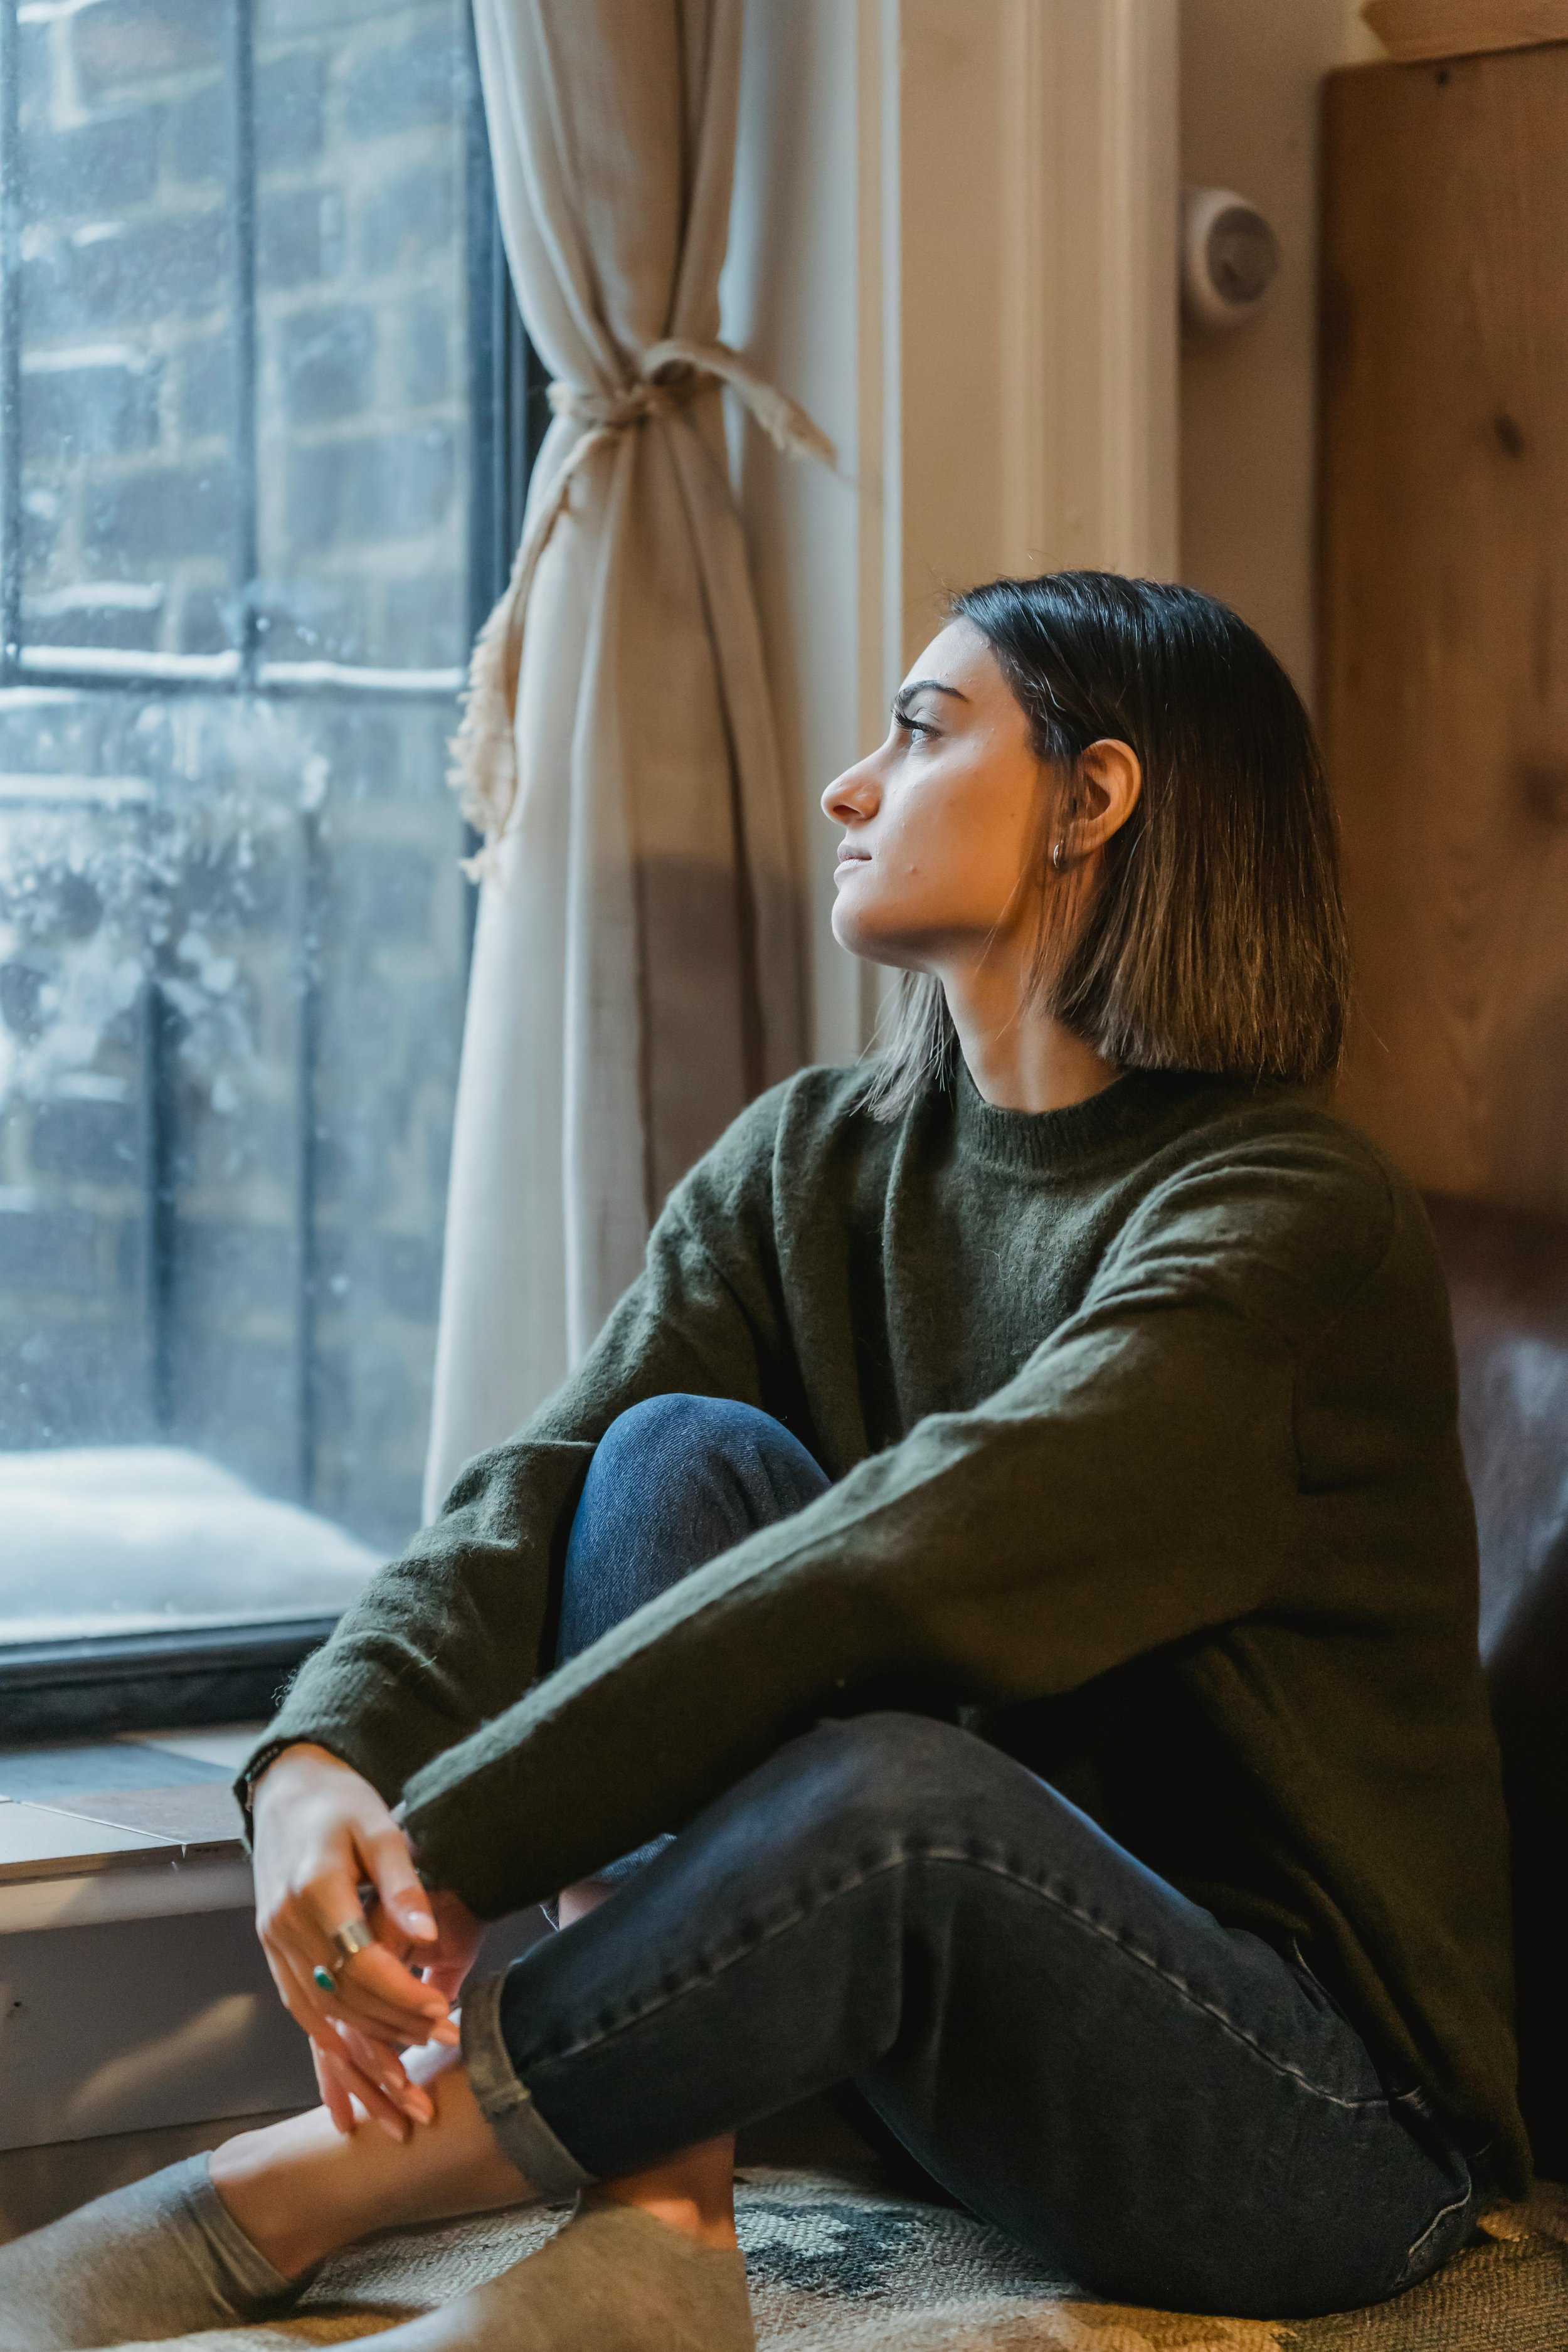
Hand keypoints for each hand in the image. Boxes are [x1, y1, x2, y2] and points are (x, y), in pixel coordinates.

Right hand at [251, 1743, 461, 2133]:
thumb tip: (427, 1936)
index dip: (404, 1996)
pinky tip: (351, 2086)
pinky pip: (301, 2012)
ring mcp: (273, 1943)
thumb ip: (402, 1882)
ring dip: (359, 2061)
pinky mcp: (273, 1952)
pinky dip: (327, 2050)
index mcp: (314, 1890)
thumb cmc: (342, 1803)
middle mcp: (285, 1926)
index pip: (361, 1963)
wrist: (287, 1791)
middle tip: (436, 2063)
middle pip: (341, 2000)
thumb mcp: (378, 1826)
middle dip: (391, 2039)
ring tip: (401, 2101)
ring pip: (318, 2018)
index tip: (445, 2017)